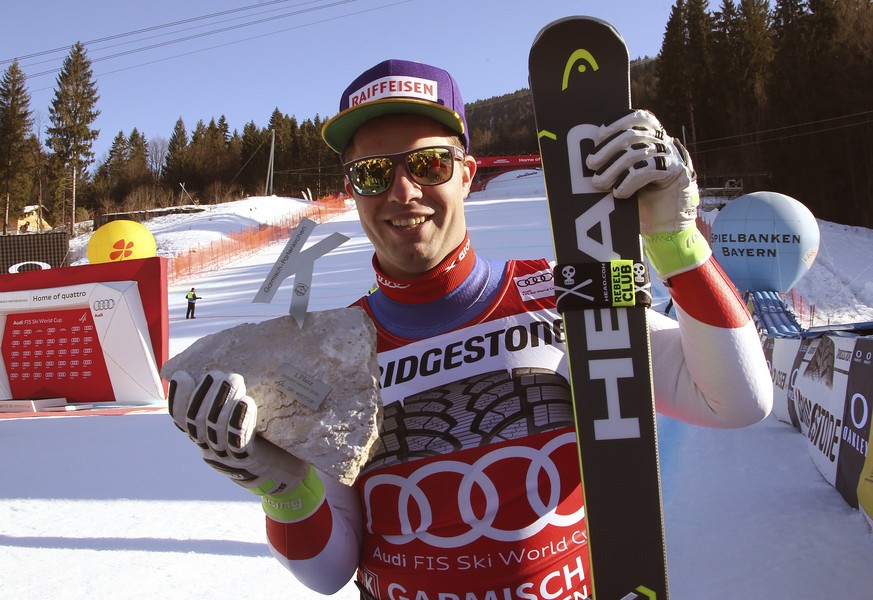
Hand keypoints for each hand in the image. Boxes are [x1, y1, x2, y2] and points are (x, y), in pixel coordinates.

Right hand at [168, 370, 308, 495]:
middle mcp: (212, 450)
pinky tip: (245, 401)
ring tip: (233, 379)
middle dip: (205, 394)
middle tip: (217, 373)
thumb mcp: (245, 425)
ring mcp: (228, 458)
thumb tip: (231, 373)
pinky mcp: (249, 461)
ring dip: (221, 401)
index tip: (181, 376)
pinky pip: (238, 441)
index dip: (179, 398)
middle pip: (197, 421)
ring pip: (215, 429)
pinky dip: (239, 419)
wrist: (288, 481)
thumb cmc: (267, 446)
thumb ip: (234, 406)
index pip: (183, 420)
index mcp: (207, 439)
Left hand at [586, 109, 709, 278]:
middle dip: (608, 149)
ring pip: (638, 152)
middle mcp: (665, 144)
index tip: (601, 133)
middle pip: (633, 135)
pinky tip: (619, 192)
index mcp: (653, 139)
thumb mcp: (625, 177)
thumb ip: (615, 162)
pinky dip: (629, 180)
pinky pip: (648, 169)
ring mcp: (673, 157)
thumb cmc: (641, 203)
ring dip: (613, 168)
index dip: (620, 121)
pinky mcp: (678, 174)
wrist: (665, 229)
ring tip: (599, 183)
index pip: (640, 117)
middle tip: (591, 164)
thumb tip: (588, 155)